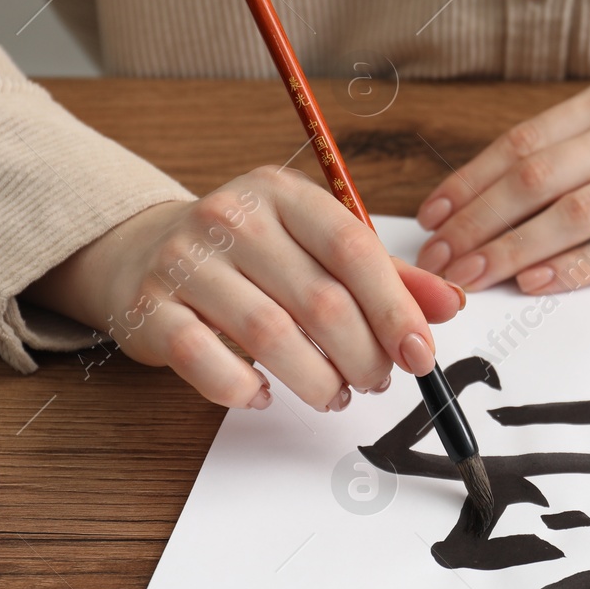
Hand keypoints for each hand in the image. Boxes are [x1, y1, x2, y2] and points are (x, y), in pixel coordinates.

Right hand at [24, 165, 463, 410]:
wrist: (139, 251)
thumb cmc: (247, 255)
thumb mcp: (314, 246)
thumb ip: (383, 274)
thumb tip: (450, 305)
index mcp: (282, 193)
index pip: (353, 249)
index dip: (395, 308)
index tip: (422, 355)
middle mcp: (232, 218)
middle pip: (319, 300)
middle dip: (362, 355)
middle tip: (376, 381)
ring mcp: (185, 261)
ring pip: (270, 335)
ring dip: (316, 380)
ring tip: (334, 395)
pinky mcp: (150, 308)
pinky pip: (207, 361)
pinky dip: (244, 389)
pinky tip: (264, 395)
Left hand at [412, 42, 589, 292]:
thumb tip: (516, 176)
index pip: (522, 144)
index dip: (469, 183)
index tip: (432, 215)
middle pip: (534, 181)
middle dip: (475, 223)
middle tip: (437, 259)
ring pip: (571, 215)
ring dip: (511, 251)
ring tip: (472, 277)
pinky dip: (576, 266)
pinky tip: (539, 282)